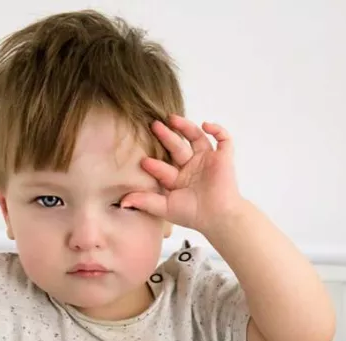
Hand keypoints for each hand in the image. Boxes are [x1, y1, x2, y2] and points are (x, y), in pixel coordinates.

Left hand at [121, 115, 243, 233]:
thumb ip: (145, 202)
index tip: (143, 161)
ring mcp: (207, 161)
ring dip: (186, 127)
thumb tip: (122, 202)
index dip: (154, 164)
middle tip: (154, 125)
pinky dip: (217, 129)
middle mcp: (191, 167)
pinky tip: (206, 125)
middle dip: (166, 137)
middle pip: (177, 147)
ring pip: (196, 138)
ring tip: (173, 118)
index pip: (163, 167)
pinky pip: (223, 139)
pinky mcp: (223, 157)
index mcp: (178, 179)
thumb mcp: (165, 208)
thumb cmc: (193, 215)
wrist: (219, 218)